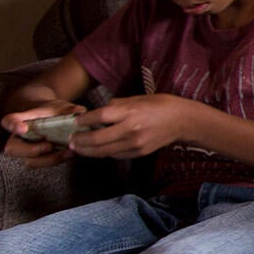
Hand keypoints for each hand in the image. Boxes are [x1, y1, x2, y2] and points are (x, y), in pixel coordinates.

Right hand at [2, 101, 86, 167]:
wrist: (52, 119)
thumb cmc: (52, 111)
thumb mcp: (59, 106)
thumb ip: (68, 109)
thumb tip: (80, 111)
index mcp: (20, 121)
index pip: (8, 122)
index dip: (12, 125)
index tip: (22, 128)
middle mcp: (19, 138)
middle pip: (12, 149)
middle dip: (30, 150)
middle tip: (48, 146)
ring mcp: (27, 151)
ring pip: (29, 161)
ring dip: (48, 159)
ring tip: (67, 151)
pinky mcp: (39, 159)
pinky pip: (43, 164)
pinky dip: (57, 160)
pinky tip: (71, 153)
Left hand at [68, 94, 187, 158]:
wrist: (183, 121)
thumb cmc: (160, 105)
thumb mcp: (137, 98)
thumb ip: (116, 106)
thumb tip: (98, 114)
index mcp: (131, 112)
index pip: (100, 117)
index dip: (85, 121)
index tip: (75, 122)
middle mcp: (131, 129)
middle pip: (98, 138)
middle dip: (81, 140)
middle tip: (71, 140)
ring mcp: (136, 144)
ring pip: (104, 151)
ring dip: (89, 151)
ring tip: (78, 148)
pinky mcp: (139, 153)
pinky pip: (116, 155)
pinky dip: (105, 153)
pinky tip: (98, 150)